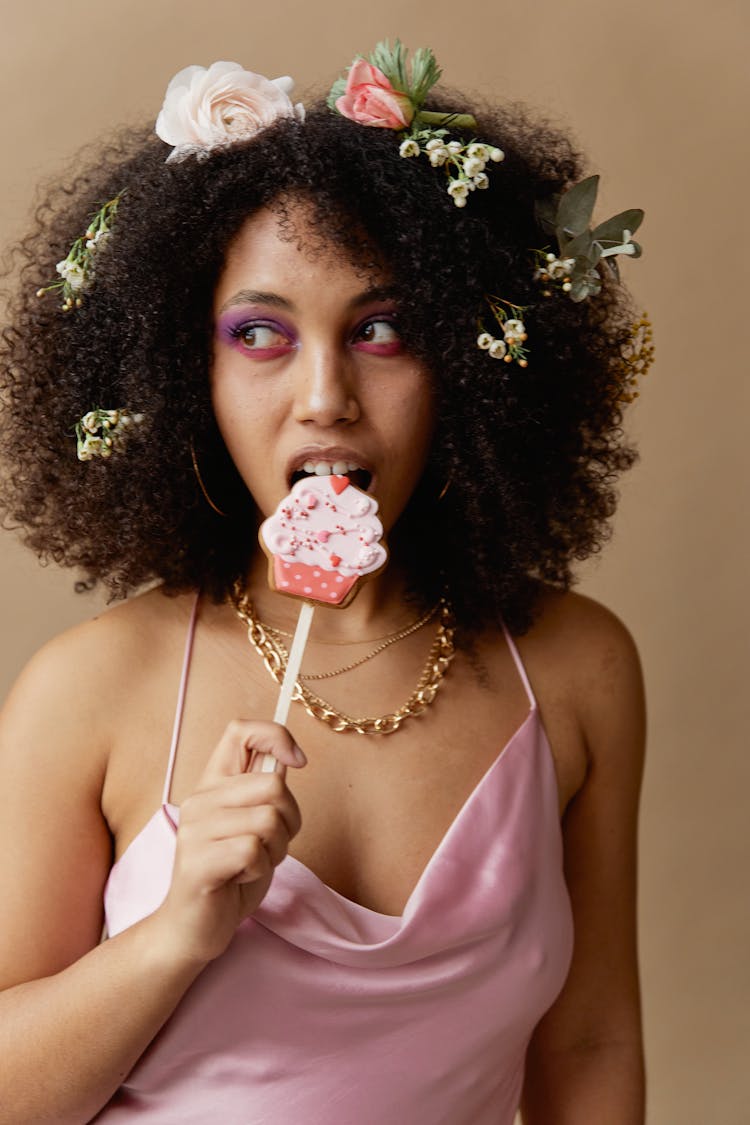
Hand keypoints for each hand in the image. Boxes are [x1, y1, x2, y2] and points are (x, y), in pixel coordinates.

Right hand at [151, 720, 304, 966]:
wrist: (194, 928)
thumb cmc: (231, 874)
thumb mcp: (254, 825)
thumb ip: (265, 793)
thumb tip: (289, 758)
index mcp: (213, 783)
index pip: (240, 731)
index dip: (277, 737)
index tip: (296, 762)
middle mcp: (200, 799)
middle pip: (272, 785)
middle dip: (290, 820)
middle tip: (271, 844)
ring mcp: (195, 829)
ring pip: (268, 820)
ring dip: (276, 849)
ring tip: (254, 863)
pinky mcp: (197, 862)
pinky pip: (252, 850)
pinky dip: (260, 868)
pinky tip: (241, 877)